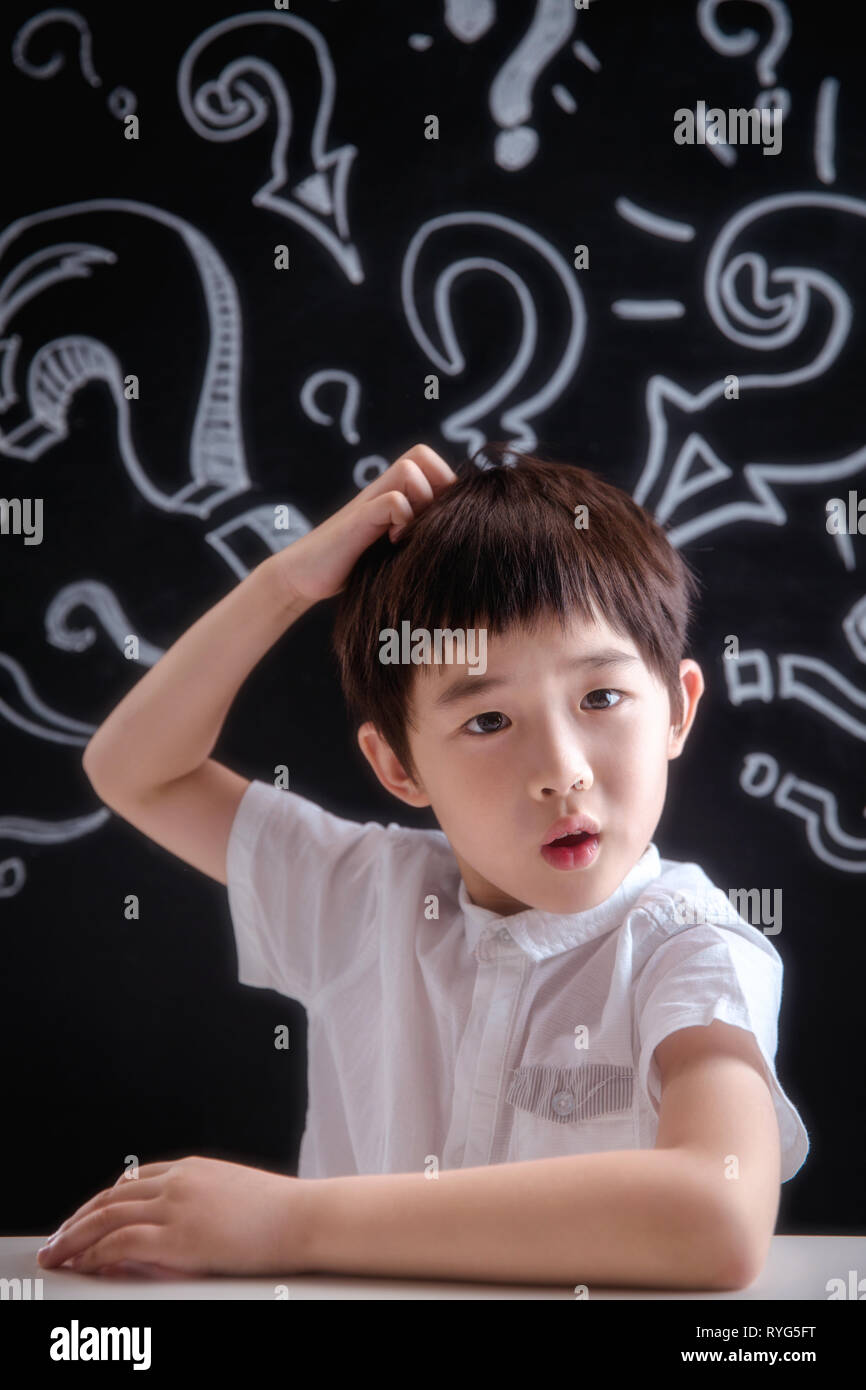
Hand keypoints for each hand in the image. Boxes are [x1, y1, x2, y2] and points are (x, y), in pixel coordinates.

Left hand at [36, 1155, 315, 1276]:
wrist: (305, 1217)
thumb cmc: (282, 1212)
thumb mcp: (235, 1197)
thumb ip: (201, 1205)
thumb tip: (179, 1227)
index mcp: (194, 1168)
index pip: (133, 1180)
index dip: (103, 1201)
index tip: (87, 1217)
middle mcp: (180, 1181)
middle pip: (112, 1196)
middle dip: (77, 1219)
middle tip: (57, 1239)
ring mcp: (177, 1206)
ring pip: (107, 1216)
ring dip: (75, 1237)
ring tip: (57, 1254)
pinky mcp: (178, 1235)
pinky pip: (122, 1241)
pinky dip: (96, 1252)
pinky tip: (85, 1264)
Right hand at [274, 443, 456, 603]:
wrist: (304, 576)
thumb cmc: (352, 565)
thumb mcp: (391, 547)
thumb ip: (415, 535)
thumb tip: (458, 544)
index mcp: (391, 494)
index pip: (430, 463)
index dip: (446, 485)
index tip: (441, 520)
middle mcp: (380, 490)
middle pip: (421, 455)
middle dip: (437, 486)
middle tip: (429, 520)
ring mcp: (368, 502)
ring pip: (410, 470)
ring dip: (421, 501)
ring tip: (409, 533)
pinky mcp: (357, 521)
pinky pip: (392, 500)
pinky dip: (402, 519)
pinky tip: (393, 542)